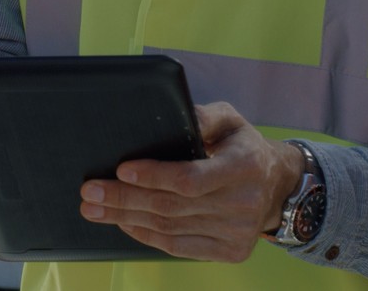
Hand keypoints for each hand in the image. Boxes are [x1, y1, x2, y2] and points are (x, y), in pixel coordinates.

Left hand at [78, 101, 306, 262]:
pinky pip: (178, 247)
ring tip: (95, 209)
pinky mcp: (230, 252)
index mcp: (245, 166)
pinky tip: (124, 223)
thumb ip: (204, 116)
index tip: (122, 169)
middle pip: (172, 206)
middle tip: (90, 192)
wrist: (277, 186)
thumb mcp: (231, 120)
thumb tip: (173, 114)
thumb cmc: (243, 147)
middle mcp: (244, 203)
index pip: (191, 178)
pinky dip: (146, 236)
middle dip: (124, 198)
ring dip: (127, 218)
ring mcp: (237, 233)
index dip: (154, 175)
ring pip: (170, 228)